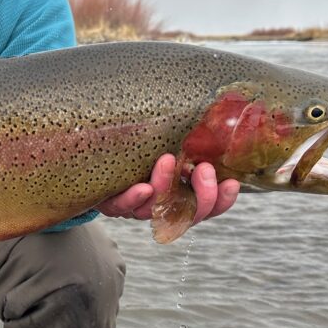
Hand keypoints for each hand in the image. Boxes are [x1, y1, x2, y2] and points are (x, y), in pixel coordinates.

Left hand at [98, 154, 238, 223]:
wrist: (95, 158)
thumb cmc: (140, 148)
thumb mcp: (167, 143)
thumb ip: (189, 140)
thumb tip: (215, 112)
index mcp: (178, 196)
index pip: (207, 207)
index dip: (222, 201)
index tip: (232, 183)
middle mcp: (160, 206)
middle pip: (187, 215)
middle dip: (201, 196)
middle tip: (204, 169)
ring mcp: (136, 207)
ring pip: (155, 210)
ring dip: (165, 187)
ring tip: (168, 160)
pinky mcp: (111, 203)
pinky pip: (122, 207)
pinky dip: (133, 199)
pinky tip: (142, 187)